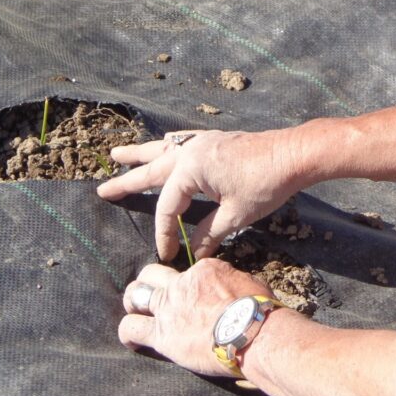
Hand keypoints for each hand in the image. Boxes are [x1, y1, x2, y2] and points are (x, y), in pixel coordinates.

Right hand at [97, 128, 305, 260]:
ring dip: (140, 155)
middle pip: (151, 170)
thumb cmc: (267, 183)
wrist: (294, 154)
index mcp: (191, 168)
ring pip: (163, 150)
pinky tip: (162, 146)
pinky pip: (181, 143)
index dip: (164, 233)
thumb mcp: (236, 215)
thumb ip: (210, 232)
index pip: (167, 207)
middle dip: (126, 181)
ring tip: (117, 155)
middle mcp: (190, 150)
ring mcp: (202, 141)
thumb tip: (194, 250)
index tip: (166, 255)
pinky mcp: (215, 140)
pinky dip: (166, 147)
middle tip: (100, 190)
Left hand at [119, 259, 274, 374]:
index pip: (188, 270)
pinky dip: (128, 332)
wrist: (251, 332)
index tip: (195, 294)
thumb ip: (229, 282)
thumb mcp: (246, 283)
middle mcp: (182, 283)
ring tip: (136, 312)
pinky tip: (132, 339)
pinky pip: (131, 328)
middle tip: (151, 294)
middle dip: (148, 281)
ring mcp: (169, 306)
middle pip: (152, 273)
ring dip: (133, 303)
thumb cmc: (257, 309)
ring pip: (134, 296)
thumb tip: (227, 290)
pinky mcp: (161, 333)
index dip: (189, 282)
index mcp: (204, 269)